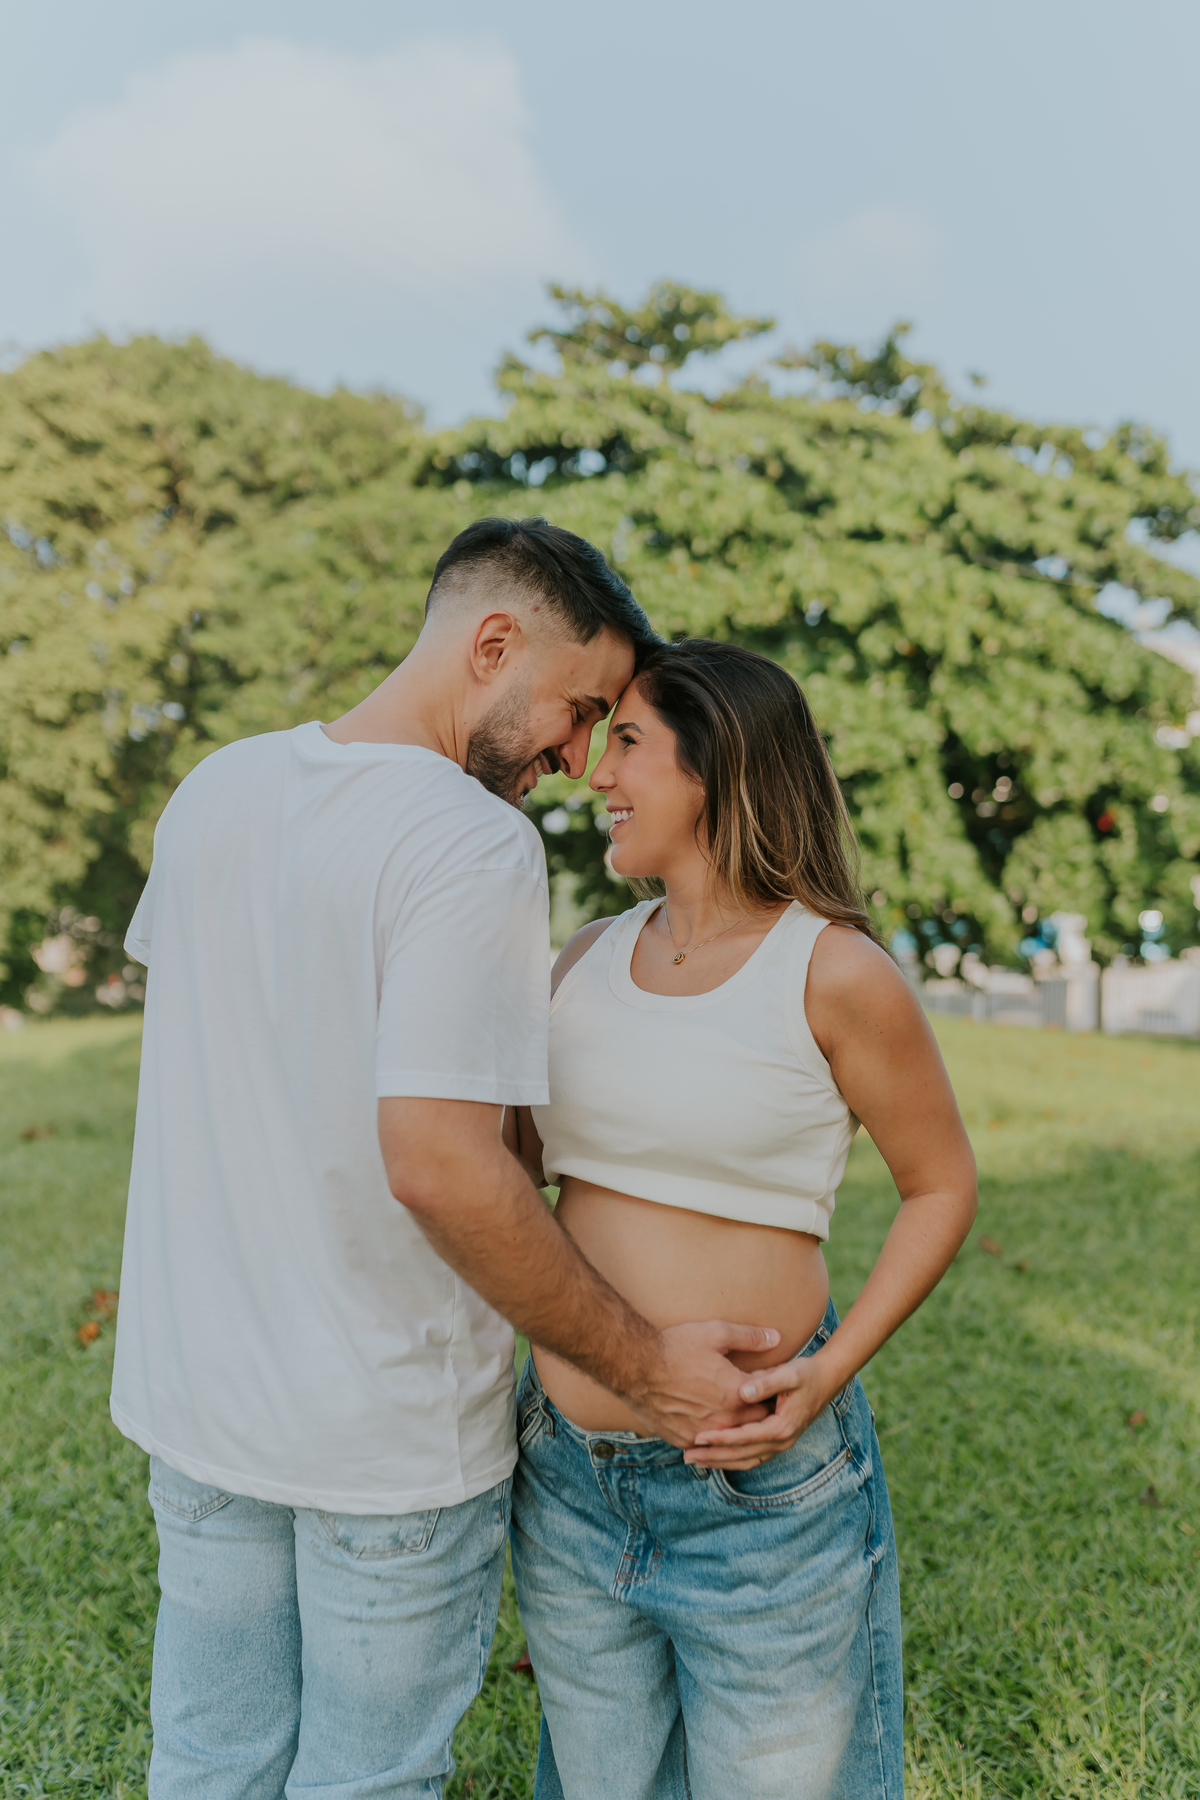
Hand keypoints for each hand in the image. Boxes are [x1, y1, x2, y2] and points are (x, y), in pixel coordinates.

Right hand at [629, 1320, 779, 1447]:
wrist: (636, 1368)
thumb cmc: (676, 1348)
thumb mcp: (716, 1333)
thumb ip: (750, 1337)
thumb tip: (776, 1338)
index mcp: (738, 1395)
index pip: (768, 1399)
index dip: (769, 1389)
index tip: (766, 1380)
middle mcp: (724, 1421)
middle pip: (754, 1422)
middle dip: (756, 1411)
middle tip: (752, 1398)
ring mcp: (703, 1434)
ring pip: (730, 1437)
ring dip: (734, 1426)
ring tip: (729, 1410)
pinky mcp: (683, 1440)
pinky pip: (705, 1444)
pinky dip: (710, 1435)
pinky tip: (706, 1422)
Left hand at [683, 1349, 838, 1469]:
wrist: (826, 1380)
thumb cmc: (806, 1374)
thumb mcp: (788, 1373)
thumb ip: (766, 1382)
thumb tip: (743, 1392)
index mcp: (782, 1427)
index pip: (745, 1438)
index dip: (721, 1438)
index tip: (698, 1437)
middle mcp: (782, 1441)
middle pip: (742, 1455)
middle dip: (714, 1456)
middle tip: (687, 1456)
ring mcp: (780, 1445)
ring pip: (746, 1460)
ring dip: (720, 1461)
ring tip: (695, 1459)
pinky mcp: (776, 1442)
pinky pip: (751, 1457)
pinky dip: (732, 1458)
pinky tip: (714, 1455)